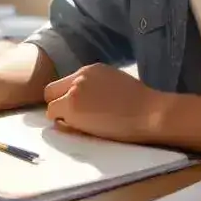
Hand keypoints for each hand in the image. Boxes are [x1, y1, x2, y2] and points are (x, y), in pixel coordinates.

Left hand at [43, 64, 166, 143]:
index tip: (76, 110)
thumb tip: (84, 102)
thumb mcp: (114, 84)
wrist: (149, 112)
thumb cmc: (140, 104)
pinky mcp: (72, 107)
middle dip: (58, 106)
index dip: (66, 97)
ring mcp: (74, 91)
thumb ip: (95, 87)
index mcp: (91, 70)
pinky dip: (64, 126)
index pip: (65, 83)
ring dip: (62, 118)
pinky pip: (55, 118)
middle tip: (72, 120)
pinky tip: (82, 130)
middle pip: (51, 91)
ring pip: (52, 107)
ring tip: (82, 127)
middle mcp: (80, 77)